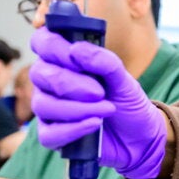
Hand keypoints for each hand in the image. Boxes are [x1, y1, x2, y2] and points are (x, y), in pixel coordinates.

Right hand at [29, 28, 167, 178]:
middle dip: (69, 83)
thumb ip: (105, 62)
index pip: (42, 42)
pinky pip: (48, 134)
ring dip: (77, 108)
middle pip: (39, 74)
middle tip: (99, 92)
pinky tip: (95, 124)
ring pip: (43, 105)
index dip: (54, 47)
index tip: (75, 56)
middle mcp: (51, 82)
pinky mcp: (53, 136)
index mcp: (65, 60)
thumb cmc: (126, 102)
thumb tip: (77, 50)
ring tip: (107, 110)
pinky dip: (72, 129)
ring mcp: (49, 110)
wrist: (140, 136)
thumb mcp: (123, 80)